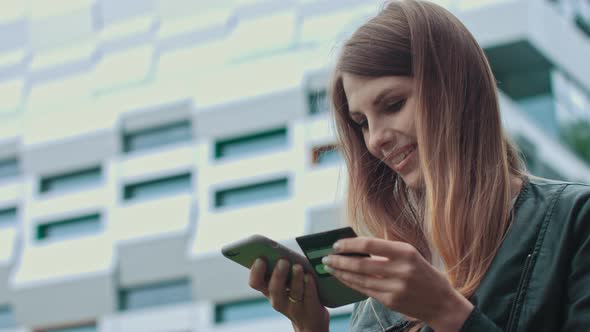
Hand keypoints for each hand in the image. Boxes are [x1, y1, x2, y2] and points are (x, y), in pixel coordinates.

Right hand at [249, 258, 329, 331]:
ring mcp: (294, 307)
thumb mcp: (284, 281)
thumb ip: (280, 268)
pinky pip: (309, 297)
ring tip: (298, 266)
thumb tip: (282, 250)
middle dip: (278, 274)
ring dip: (295, 278)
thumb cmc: (295, 290)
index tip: (260, 258)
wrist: (309, 317)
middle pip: (274, 289)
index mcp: (268, 290)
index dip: (256, 272)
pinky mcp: (310, 310)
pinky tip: (309, 276)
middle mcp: (278, 300)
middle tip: (283, 261)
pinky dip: (309, 285)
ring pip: (294, 293)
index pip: (255, 282)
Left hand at [322, 238, 473, 331]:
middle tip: (326, 258)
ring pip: (360, 278)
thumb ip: (386, 250)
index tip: (336, 244)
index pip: (369, 244)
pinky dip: (351, 283)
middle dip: (340, 260)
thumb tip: (356, 246)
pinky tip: (342, 278)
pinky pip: (365, 290)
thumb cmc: (423, 274)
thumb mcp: (411, 255)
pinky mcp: (390, 301)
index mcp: (405, 252)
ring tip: (330, 268)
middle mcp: (401, 269)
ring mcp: (395, 287)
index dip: (349, 244)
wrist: (441, 302)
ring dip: (341, 273)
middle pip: (361, 263)